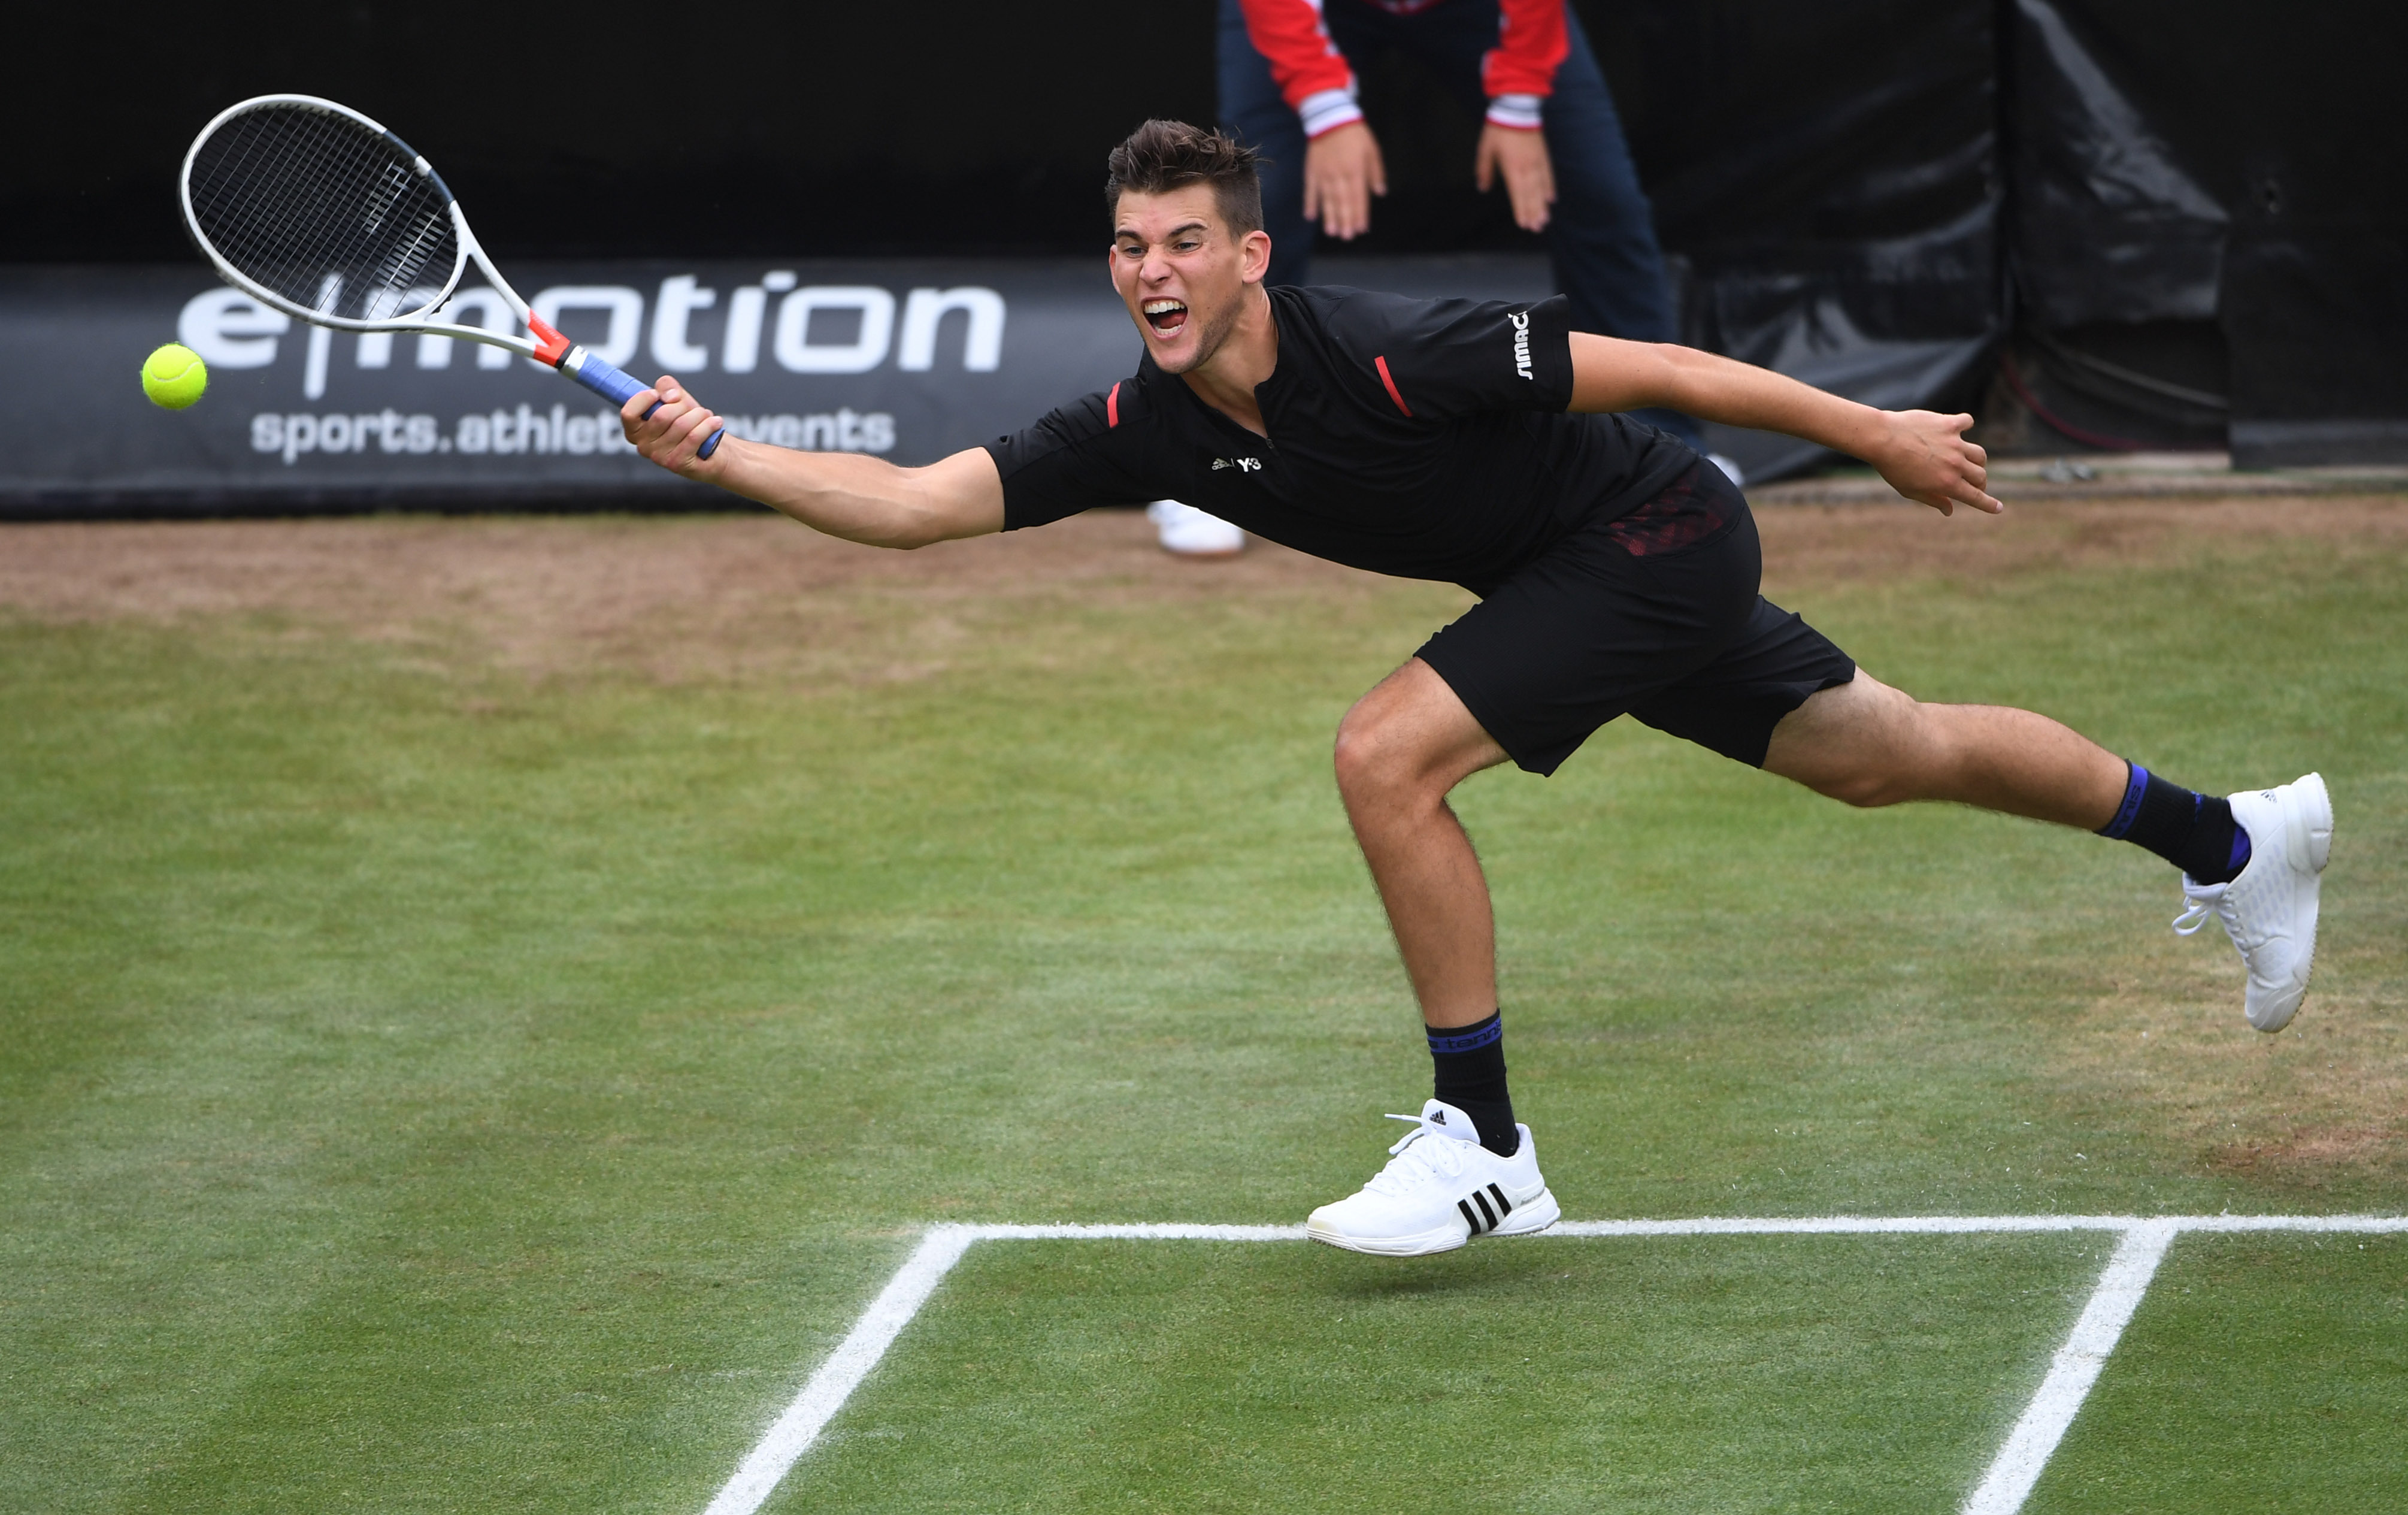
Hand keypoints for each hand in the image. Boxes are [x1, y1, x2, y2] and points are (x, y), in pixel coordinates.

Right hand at [623, 376, 729, 476]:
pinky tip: (715, 423)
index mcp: (635, 430)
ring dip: (699, 415)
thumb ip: (666, 387)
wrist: (714, 448)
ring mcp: (659, 458)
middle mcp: (643, 446)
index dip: (644, 399)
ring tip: (706, 416)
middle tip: (693, 409)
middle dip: (683, 405)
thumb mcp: (676, 399)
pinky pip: (694, 437)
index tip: (659, 395)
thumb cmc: (690, 422)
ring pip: (681, 425)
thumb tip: (669, 396)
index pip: (628, 413)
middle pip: (661, 415)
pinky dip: (708, 425)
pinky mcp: (678, 464)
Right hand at [1303, 121, 1386, 239]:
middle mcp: (1339, 175)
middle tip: (1346, 237)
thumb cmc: (1355, 134)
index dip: (1360, 214)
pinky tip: (1310, 216)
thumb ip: (1376, 172)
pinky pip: (1310, 189)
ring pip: (1327, 199)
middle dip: (1345, 220)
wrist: (1331, 116)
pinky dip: (1310, 203)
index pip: (1359, 197)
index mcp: (1355, 170)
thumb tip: (1380, 193)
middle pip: (1342, 201)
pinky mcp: (1312, 170)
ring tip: (1332, 232)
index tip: (1361, 229)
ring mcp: (1324, 174)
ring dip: (1329, 216)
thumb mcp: (1372, 150)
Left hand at [1475, 124, 1555, 232]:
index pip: (1517, 193)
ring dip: (1542, 205)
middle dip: (1534, 213)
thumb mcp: (1485, 149)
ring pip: (1541, 187)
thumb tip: (1482, 188)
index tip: (1523, 223)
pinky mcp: (1543, 154)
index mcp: (1512, 167)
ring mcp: (1537, 161)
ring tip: (1545, 220)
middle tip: (1537, 228)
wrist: (1517, 107)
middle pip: (1531, 194)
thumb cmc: (1498, 128)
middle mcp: (1527, 167)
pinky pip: (1548, 174)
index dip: (1520, 209)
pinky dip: (1550, 187)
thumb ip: (1484, 170)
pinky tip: (1551, 199)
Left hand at [1874, 411, 1997, 515]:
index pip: (1976, 497)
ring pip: (1979, 454)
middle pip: (1981, 476)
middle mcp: (1955, 464)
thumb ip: (1934, 500)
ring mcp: (1955, 443)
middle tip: (1972, 484)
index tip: (1998, 508)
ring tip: (1967, 462)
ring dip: (1977, 461)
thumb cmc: (1892, 468)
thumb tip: (1950, 510)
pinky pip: (1967, 422)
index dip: (1989, 504)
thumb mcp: (1910, 491)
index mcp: (1947, 484)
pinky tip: (1960, 428)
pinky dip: (1966, 424)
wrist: (1882, 439)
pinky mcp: (1949, 424)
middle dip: (1979, 483)